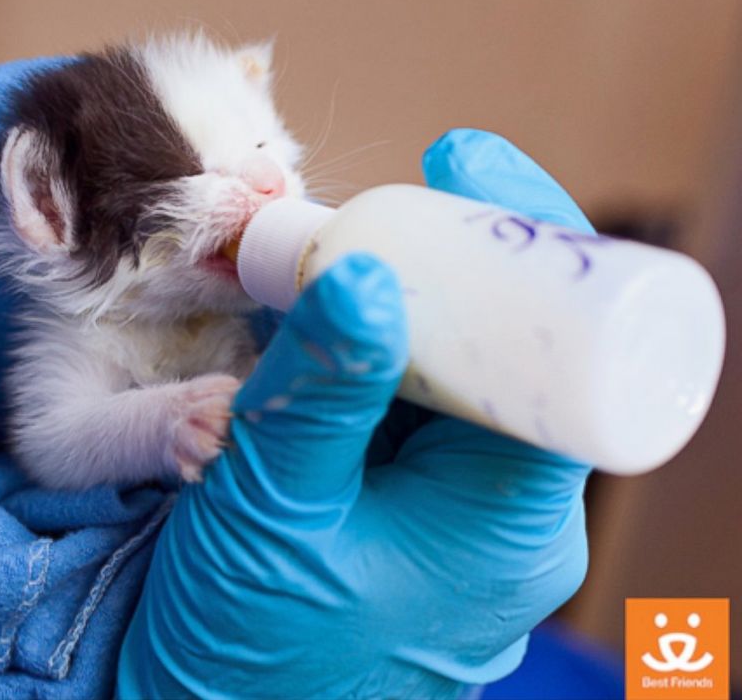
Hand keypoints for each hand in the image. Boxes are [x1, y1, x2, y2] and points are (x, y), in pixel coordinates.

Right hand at [117, 129, 592, 697]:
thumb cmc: (248, 648)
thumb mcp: (275, 510)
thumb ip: (317, 396)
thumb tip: (372, 276)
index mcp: (507, 521)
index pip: (562, 357)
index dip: (526, 246)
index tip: (463, 162)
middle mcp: (502, 512)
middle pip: (513, 353)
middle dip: (455, 266)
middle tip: (388, 204)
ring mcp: (457, 511)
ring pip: (456, 375)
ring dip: (406, 307)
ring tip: (337, 253)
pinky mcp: (411, 508)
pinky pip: (411, 409)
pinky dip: (374, 355)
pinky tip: (326, 322)